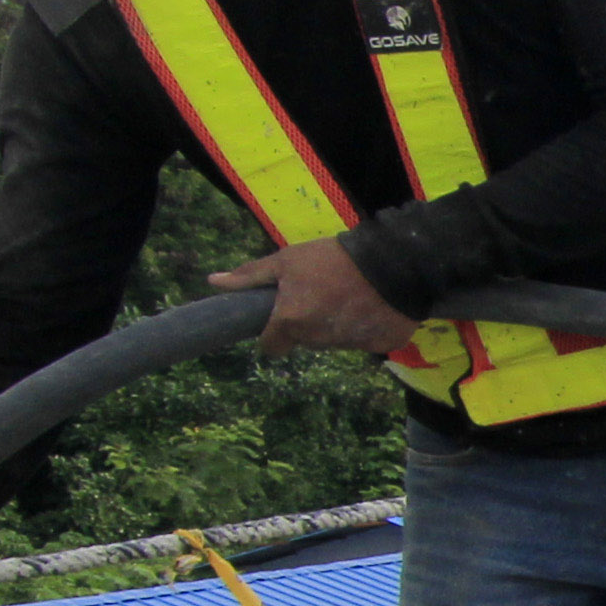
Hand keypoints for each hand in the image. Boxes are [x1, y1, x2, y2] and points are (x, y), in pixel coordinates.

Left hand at [207, 237, 419, 353]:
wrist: (392, 262)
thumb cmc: (331, 258)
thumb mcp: (286, 260)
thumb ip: (250, 277)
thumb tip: (213, 283)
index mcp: (290, 322)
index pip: (271, 347)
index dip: (274, 332)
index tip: (285, 316)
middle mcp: (316, 340)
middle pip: (304, 341)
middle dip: (308, 324)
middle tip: (321, 295)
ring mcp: (348, 346)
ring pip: (332, 341)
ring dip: (335, 326)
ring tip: (349, 296)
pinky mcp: (378, 346)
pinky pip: (363, 341)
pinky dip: (364, 328)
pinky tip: (371, 306)